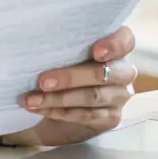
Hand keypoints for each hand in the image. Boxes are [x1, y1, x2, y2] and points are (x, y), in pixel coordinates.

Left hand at [11, 26, 137, 147]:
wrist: (63, 106)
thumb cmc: (64, 68)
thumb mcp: (66, 54)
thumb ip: (63, 47)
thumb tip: (35, 41)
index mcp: (116, 48)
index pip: (125, 40)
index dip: (113, 45)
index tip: (96, 52)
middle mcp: (123, 71)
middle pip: (103, 73)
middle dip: (71, 77)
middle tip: (42, 81)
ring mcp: (120, 96)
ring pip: (93, 96)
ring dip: (59, 98)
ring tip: (32, 99)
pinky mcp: (111, 117)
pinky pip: (87, 115)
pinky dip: (60, 112)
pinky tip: (40, 109)